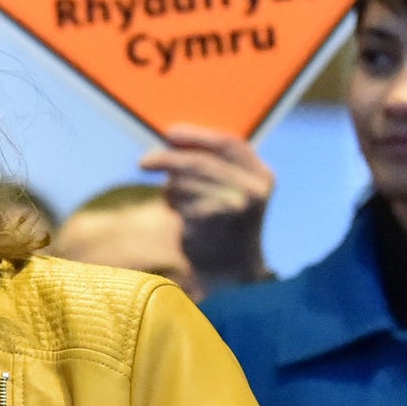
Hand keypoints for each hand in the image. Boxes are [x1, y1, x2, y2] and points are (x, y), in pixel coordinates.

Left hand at [140, 125, 272, 288]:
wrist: (228, 272)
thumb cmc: (221, 226)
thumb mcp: (224, 191)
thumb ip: (209, 165)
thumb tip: (171, 137)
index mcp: (262, 176)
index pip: (229, 144)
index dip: (197, 135)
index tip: (170, 133)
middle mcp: (255, 190)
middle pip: (202, 162)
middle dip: (169, 160)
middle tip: (144, 162)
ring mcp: (237, 207)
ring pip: (187, 182)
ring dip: (171, 189)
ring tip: (175, 202)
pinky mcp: (215, 224)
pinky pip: (182, 203)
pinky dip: (174, 206)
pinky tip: (181, 217)